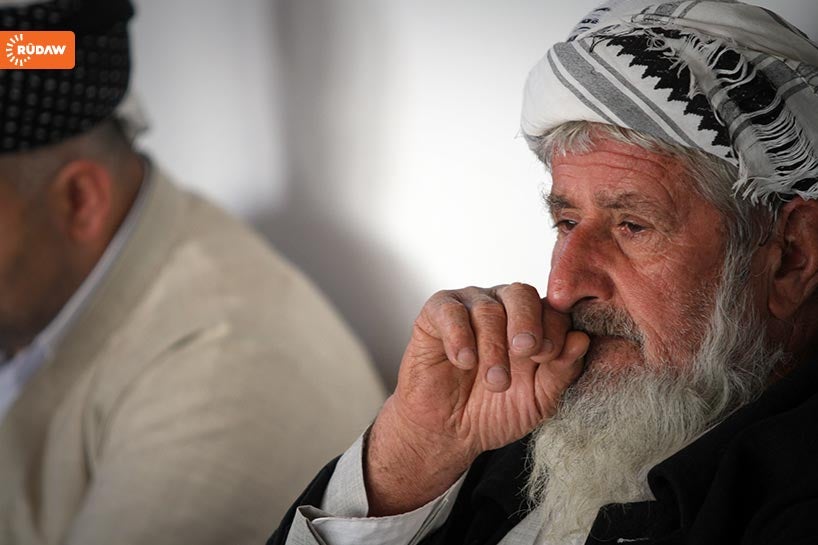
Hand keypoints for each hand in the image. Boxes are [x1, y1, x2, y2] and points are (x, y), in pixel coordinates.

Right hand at [365, 283, 588, 514]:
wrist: (449, 431)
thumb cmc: (496, 412)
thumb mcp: (538, 400)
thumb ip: (562, 371)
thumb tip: (582, 340)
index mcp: (533, 322)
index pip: (552, 309)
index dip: (554, 329)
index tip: (548, 358)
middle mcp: (503, 306)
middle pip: (520, 293)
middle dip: (527, 323)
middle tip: (525, 353)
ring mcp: (470, 306)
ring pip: (487, 309)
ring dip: (493, 347)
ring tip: (494, 381)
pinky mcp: (436, 313)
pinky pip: (450, 311)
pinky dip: (459, 337)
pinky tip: (465, 362)